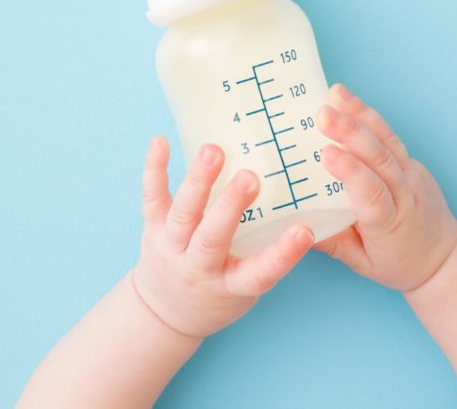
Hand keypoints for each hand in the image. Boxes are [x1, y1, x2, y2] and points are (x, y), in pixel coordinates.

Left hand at [131, 137, 314, 337]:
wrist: (164, 315)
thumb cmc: (218, 295)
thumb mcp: (245, 288)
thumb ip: (266, 251)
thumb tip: (304, 206)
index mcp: (230, 286)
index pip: (260, 274)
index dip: (283, 255)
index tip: (304, 232)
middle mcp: (198, 268)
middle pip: (212, 238)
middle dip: (230, 206)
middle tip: (250, 178)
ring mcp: (171, 248)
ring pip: (183, 214)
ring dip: (198, 180)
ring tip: (213, 151)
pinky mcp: (152, 231)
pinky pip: (152, 198)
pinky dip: (155, 169)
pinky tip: (160, 141)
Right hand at [314, 84, 456, 292]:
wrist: (443, 257)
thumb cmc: (399, 263)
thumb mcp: (362, 264)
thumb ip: (332, 243)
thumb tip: (295, 228)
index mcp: (389, 223)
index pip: (371, 192)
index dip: (350, 171)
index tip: (326, 153)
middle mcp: (404, 194)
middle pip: (379, 158)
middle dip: (351, 132)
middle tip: (323, 114)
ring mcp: (412, 174)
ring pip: (386, 140)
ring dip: (360, 114)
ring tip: (336, 95)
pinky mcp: (412, 162)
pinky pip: (390, 137)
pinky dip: (369, 117)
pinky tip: (348, 101)